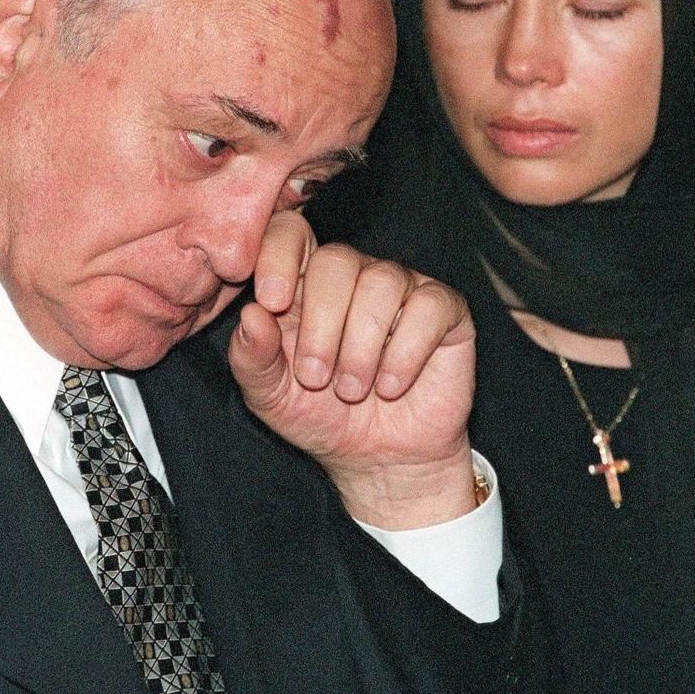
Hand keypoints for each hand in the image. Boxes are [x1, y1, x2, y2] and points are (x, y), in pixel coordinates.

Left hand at [229, 211, 477, 528]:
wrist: (379, 460)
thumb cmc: (320, 416)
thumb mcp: (270, 396)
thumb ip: (252, 357)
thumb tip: (251, 315)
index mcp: (303, 283)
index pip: (290, 233)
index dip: (279, 256)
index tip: (272, 301)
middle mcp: (353, 275)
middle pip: (336, 260)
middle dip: (322, 323)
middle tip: (315, 378)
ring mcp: (401, 288)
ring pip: (381, 282)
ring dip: (362, 346)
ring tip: (353, 391)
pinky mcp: (443, 310)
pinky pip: (428, 307)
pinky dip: (405, 353)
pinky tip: (391, 385)